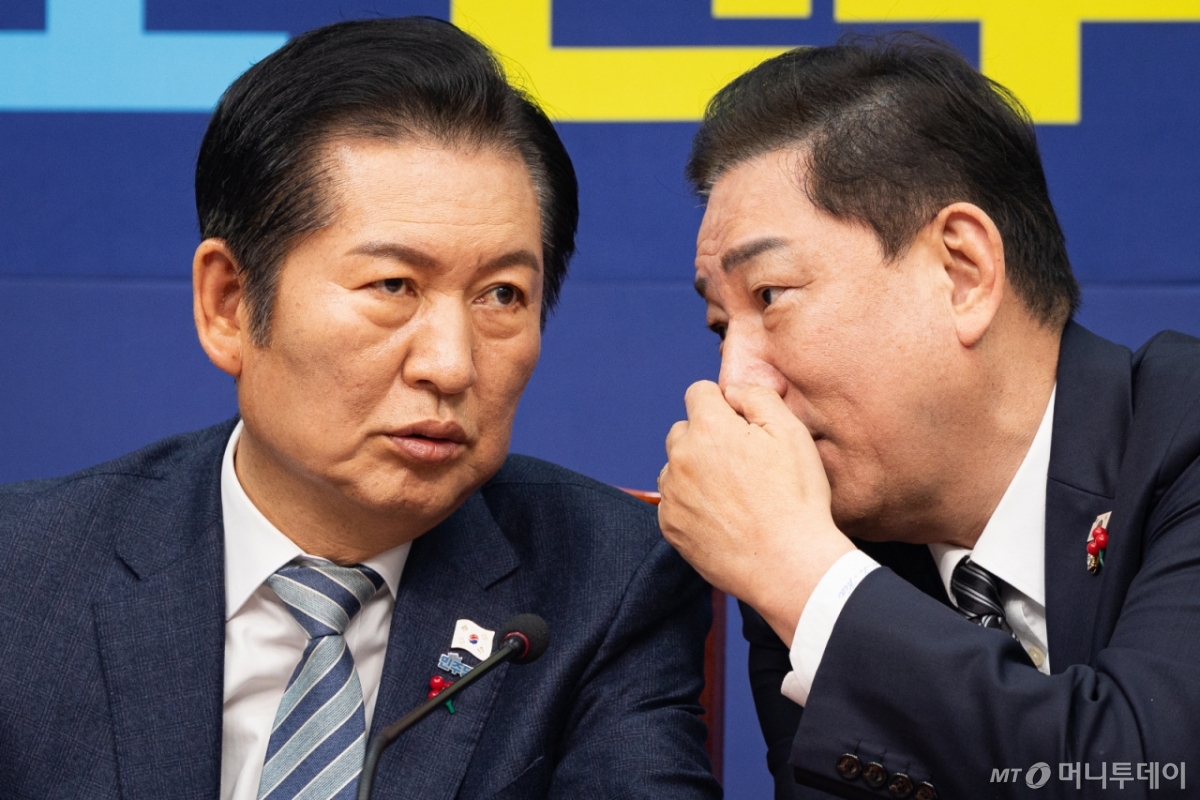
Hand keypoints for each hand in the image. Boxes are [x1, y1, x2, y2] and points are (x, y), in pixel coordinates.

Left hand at [658, 381, 854, 645]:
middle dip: (707, 437)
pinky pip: (674, 501)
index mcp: (708, 428)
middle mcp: (681, 457)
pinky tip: (723, 517)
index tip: (742, 427)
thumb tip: (733, 390)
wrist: (787, 565)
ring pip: (676, 466)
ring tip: (734, 495)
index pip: (699, 393)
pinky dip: (692, 504)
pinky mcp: (670, 525)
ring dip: (696, 471)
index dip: (724, 405)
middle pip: (684, 430)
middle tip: (742, 464)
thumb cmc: (795, 498)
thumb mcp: (790, 433)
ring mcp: (672, 494)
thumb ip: (757, 397)